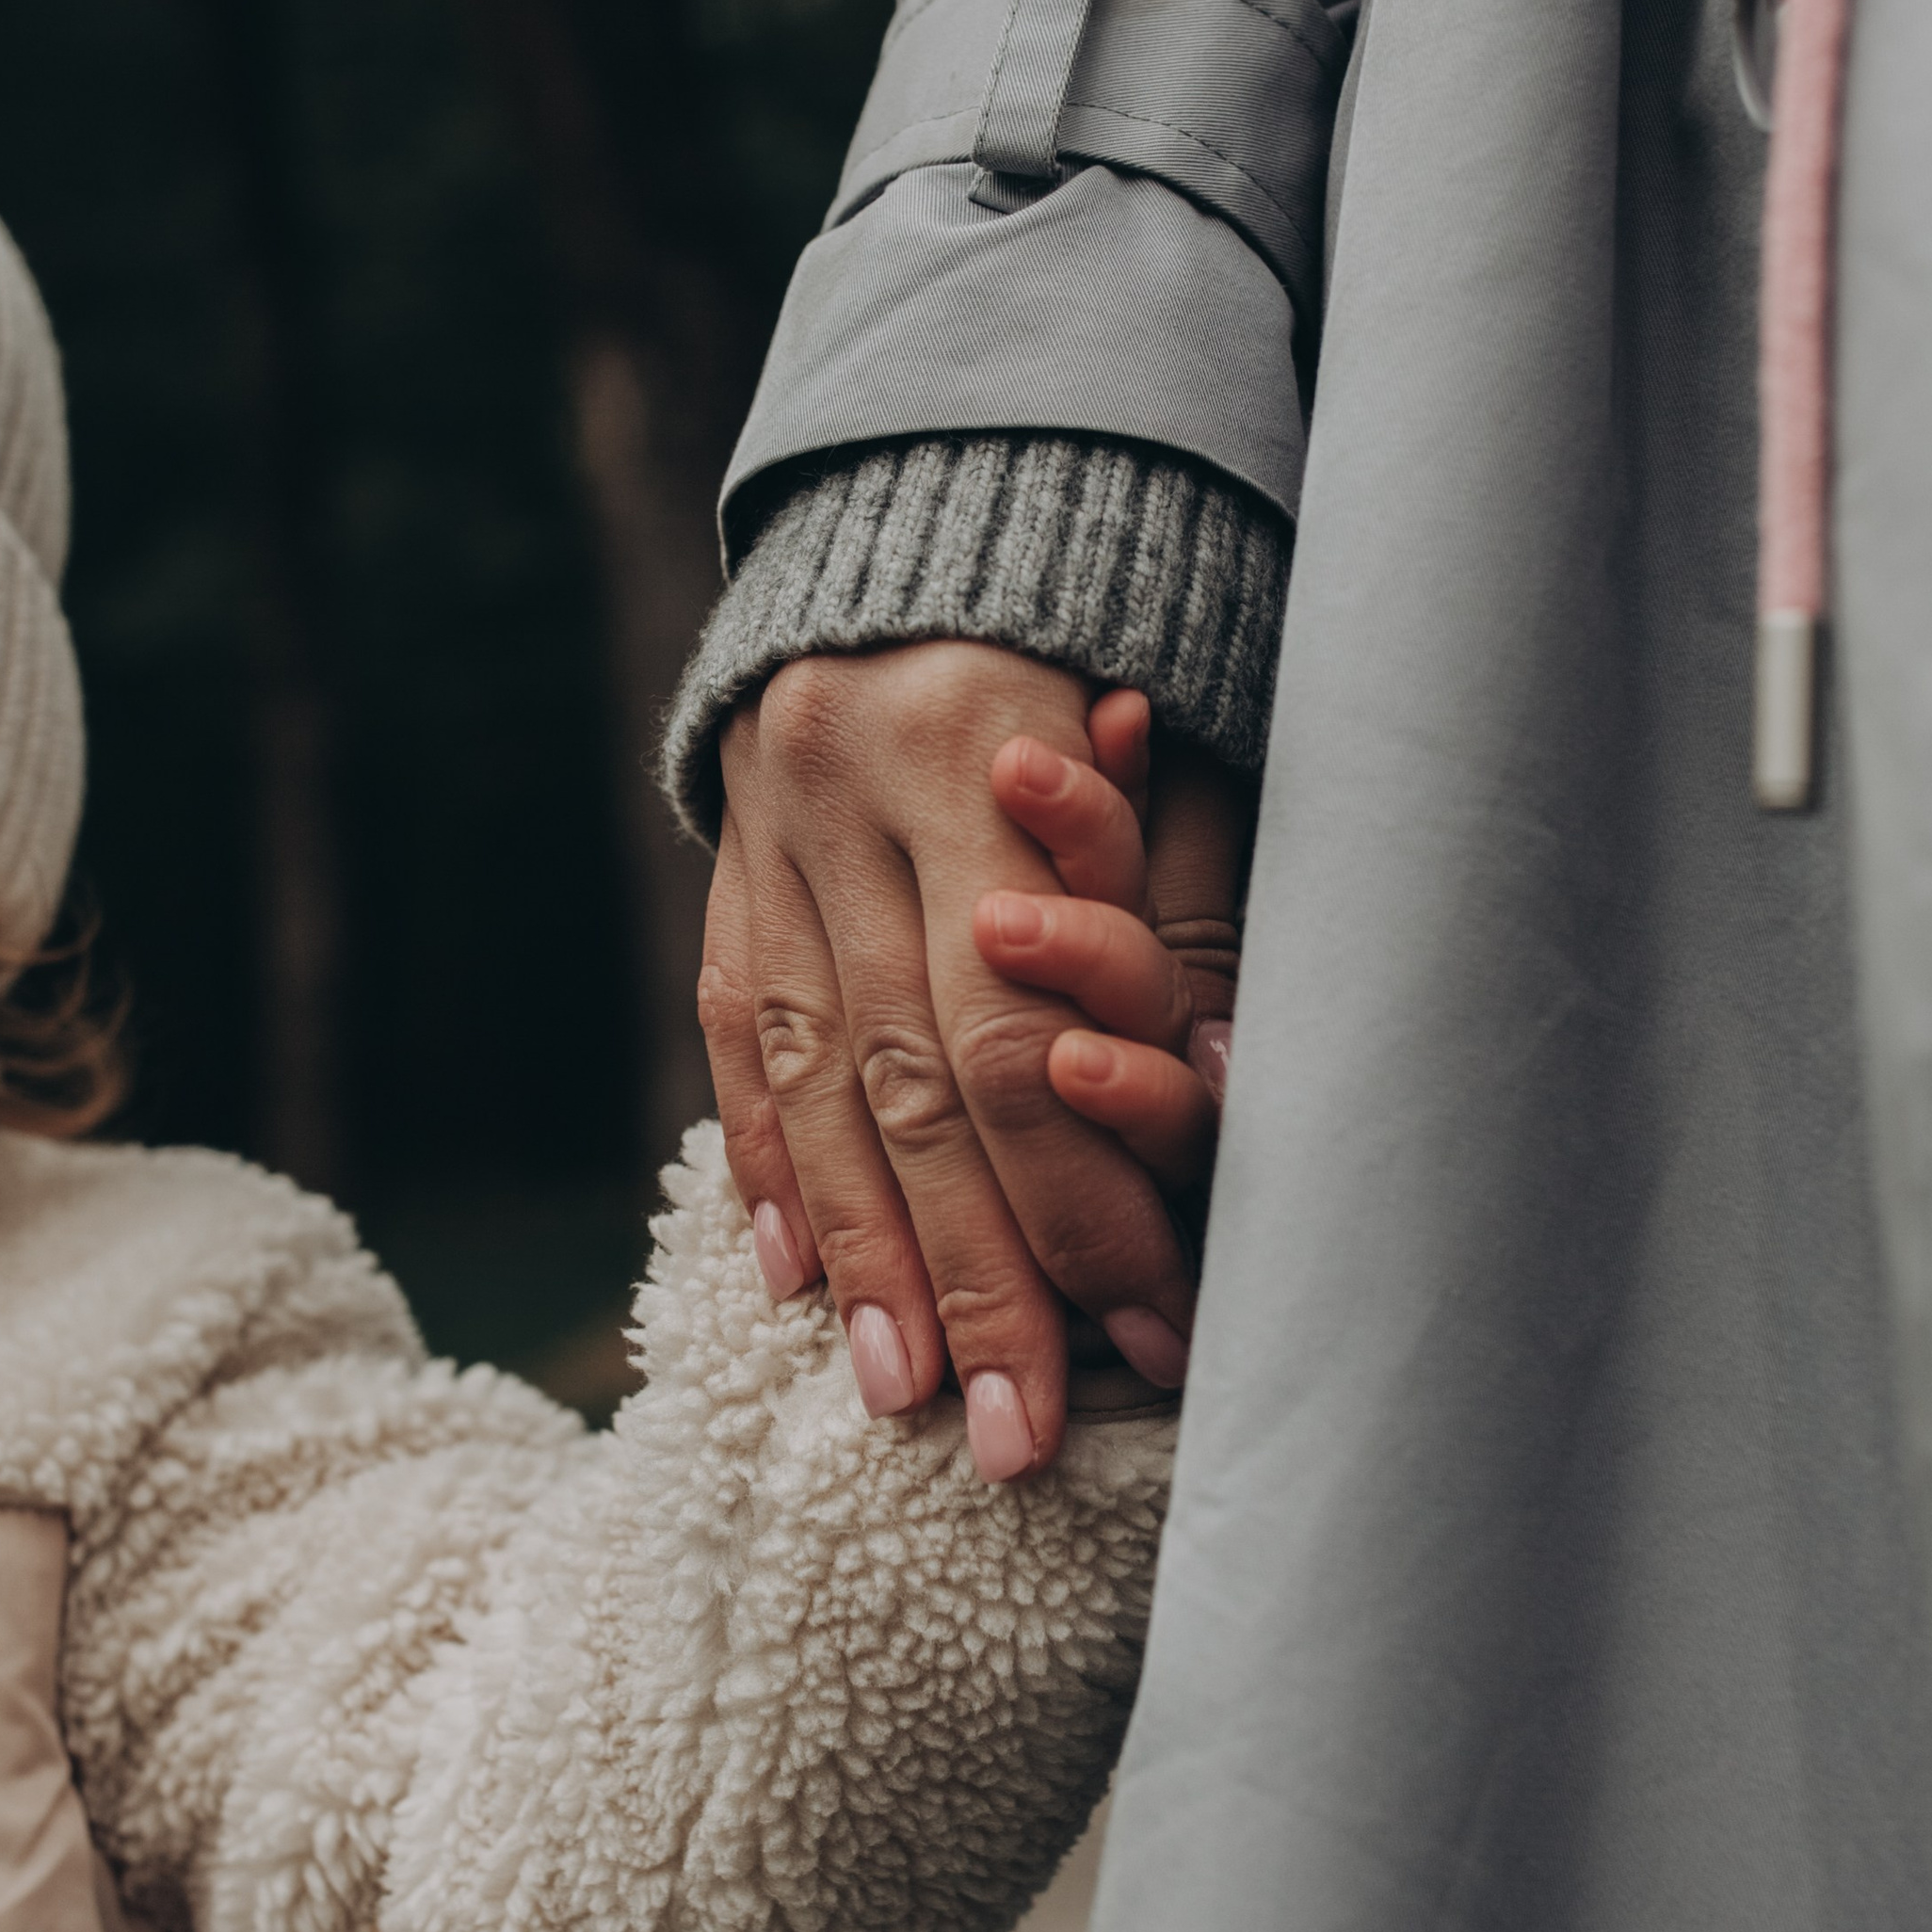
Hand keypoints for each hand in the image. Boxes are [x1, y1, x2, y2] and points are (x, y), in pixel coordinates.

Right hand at [697, 644, 1249, 1482]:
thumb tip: (1206, 1098)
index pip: (1015, 1028)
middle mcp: (840, 784)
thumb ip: (1182, 911)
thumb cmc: (1122, 634)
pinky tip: (793, 1278)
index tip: (1141, 1334)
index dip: (1074, 1198)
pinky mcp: (725, 856)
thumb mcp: (1187, 739)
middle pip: (908, 1079)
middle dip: (970, 1275)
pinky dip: (767, 1161)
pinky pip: (735, 1030)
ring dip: (858, 1255)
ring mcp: (763, 824)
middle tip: (1015, 1436)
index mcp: (971, 738)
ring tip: (903, 1398)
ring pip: (805, 1074)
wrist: (949, 495)